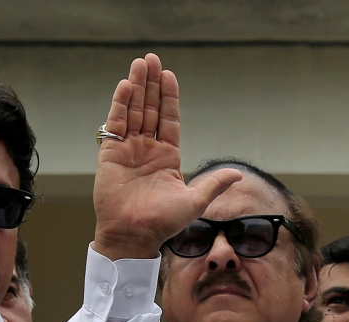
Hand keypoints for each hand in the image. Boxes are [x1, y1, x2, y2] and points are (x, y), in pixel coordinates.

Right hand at [92, 53, 241, 260]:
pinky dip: (120, 104)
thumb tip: (237, 173)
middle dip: (152, 84)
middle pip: (150, 109)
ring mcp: (129, 149)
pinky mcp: (110, 154)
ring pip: (133, 111)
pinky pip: (116, 124)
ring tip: (140, 63)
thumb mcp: (195, 201)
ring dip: (136, 87)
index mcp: (168, 157)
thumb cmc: (164, 223)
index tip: (170, 76)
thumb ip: (214, 183)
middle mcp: (148, 149)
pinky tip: (125, 85)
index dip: (169, 98)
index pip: (169, 120)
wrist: (134, 235)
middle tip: (152, 59)